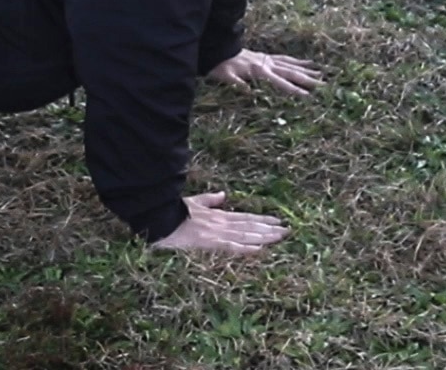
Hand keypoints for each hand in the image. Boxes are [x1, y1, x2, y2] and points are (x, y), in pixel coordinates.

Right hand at [151, 191, 288, 254]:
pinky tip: (259, 250)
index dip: (262, 220)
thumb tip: (223, 195)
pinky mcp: (209, 241)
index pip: (245, 218)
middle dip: (270, 229)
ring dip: (264, 236)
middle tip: (288, 230)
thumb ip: (209, 200)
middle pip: (250, 226)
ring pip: (246, 234)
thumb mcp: (193, 202)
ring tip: (281, 237)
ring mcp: (216, 232)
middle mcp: (221, 223)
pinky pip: (231, 245)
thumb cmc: (172, 211)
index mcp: (217, 216)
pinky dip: (246, 247)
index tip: (278, 221)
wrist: (157, 215)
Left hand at [207, 49, 323, 95]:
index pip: (280, 82)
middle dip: (308, 79)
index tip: (308, 95)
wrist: (220, 49)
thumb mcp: (225, 76)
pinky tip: (308, 62)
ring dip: (307, 70)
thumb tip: (249, 92)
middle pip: (291, 73)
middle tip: (324, 85)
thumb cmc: (222, 66)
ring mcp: (269, 60)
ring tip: (322, 74)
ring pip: (292, 65)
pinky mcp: (267, 57)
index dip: (294, 89)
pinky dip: (298, 61)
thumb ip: (236, 84)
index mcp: (260, 72)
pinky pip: (286, 59)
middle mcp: (267, 64)